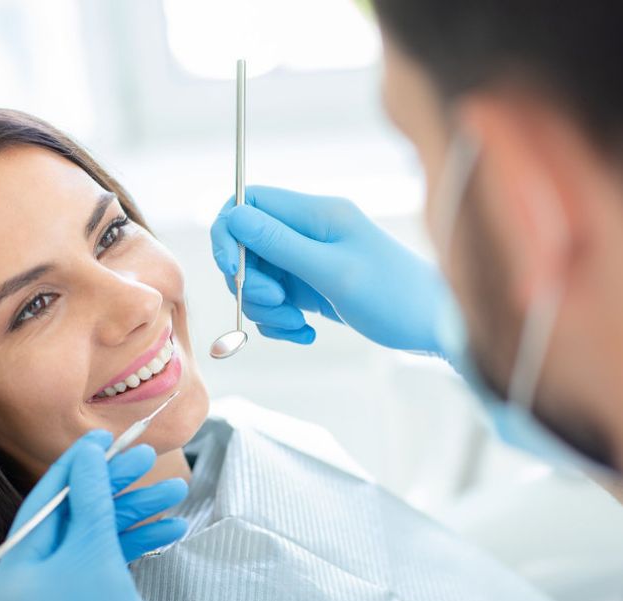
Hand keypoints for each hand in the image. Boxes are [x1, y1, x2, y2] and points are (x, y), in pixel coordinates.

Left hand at [0, 431, 183, 600]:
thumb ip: (92, 503)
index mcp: (10, 578)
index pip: (41, 504)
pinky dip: (128, 551)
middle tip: (150, 461)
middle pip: (70, 522)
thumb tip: (87, 453)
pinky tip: (166, 532)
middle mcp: (20, 590)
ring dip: (131, 519)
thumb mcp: (99, 565)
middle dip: (114, 492)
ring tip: (175, 494)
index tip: (105, 437)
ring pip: (90, 545)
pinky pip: (97, 572)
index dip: (75, 466)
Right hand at [210, 185, 445, 351]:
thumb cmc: (395, 296)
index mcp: (316, 214)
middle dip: (250, 281)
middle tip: (278, 303)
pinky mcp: (313, 289)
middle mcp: (308, 233)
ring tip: (296, 323)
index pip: (249, 203)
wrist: (434, 327)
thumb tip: (233, 217)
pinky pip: (276, 303)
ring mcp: (309, 262)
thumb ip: (280, 244)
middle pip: (247, 247)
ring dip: (265, 308)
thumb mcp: (333, 271)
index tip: (233, 269)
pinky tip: (306, 332)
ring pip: (258, 279)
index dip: (229, 234)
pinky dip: (280, 322)